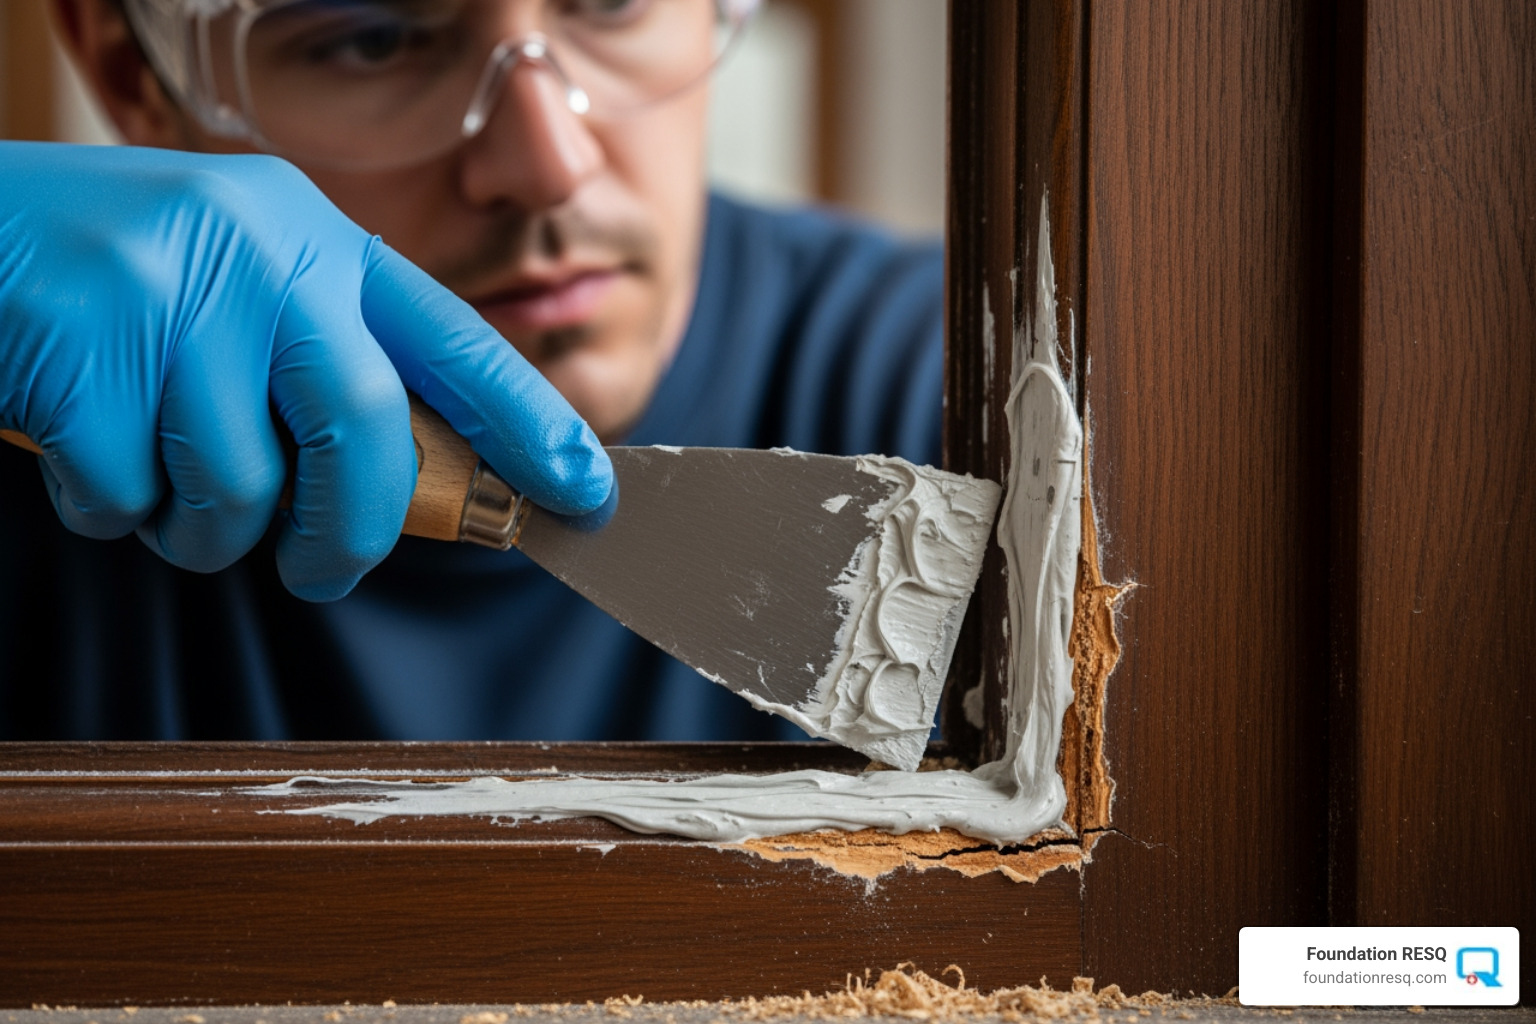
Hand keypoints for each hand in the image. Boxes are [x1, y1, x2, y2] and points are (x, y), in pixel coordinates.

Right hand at [0, 142, 610, 599]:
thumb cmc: (114, 280)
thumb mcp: (239, 288)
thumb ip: (320, 367)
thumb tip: (409, 491)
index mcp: (315, 237)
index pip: (455, 341)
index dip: (529, 423)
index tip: (584, 490)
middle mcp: (260, 249)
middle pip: (364, 429)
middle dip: (352, 531)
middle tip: (326, 573)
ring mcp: (169, 288)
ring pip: (238, 486)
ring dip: (203, 529)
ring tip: (160, 484)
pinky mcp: (80, 341)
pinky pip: (126, 496)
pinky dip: (109, 508)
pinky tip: (82, 450)